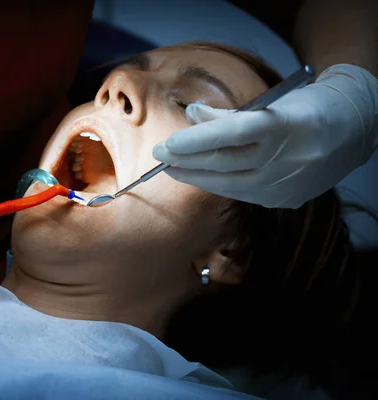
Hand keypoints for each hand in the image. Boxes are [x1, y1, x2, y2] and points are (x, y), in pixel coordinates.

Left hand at [153, 64, 377, 207]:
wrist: (353, 131)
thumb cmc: (306, 109)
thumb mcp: (272, 102)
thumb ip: (230, 114)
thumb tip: (192, 116)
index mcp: (286, 125)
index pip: (232, 133)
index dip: (197, 140)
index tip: (168, 144)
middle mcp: (288, 157)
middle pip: (225, 163)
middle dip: (186, 161)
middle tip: (159, 157)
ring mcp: (288, 183)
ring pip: (230, 185)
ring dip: (197, 177)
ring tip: (173, 169)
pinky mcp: (286, 199)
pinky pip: (243, 194)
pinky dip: (220, 185)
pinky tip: (203, 178)